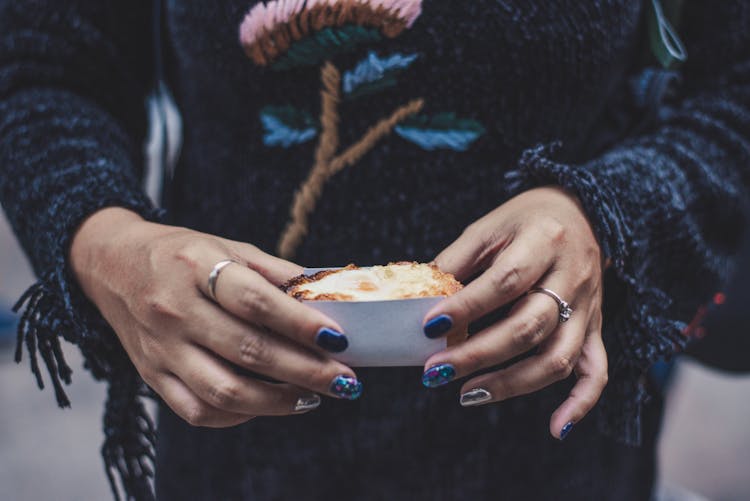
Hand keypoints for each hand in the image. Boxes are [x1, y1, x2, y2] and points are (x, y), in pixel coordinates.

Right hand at [70, 207, 361, 427]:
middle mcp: (175, 310)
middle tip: (345, 380)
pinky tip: (269, 405)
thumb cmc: (183, 254)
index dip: (299, 323)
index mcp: (196, 266)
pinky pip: (198, 410)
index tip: (338, 339)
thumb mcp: (230, 247)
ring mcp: (161, 348)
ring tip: (313, 397)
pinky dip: (240, 415)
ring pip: (224, 391)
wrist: (113, 266)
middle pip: (247, 351)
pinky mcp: (152, 375)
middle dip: (305, 371)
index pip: (254, 301)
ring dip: (277, 402)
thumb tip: (330, 299)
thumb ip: (278, 274)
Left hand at [421, 187, 606, 438]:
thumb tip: (417, 303)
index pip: (505, 281)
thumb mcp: (487, 227)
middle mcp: (572, 277)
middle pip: (529, 326)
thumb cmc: (524, 220)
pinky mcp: (595, 327)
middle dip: (478, 354)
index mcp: (543, 242)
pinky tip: (556, 429)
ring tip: (467, 394)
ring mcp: (588, 307)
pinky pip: (596, 371)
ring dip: (512, 383)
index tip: (429, 328)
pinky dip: (580, 404)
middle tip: (435, 372)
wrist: (582, 211)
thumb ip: (455, 263)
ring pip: (558, 357)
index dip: (467, 308)